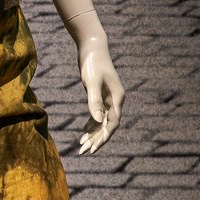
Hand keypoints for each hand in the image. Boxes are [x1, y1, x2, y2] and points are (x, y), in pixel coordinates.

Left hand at [75, 39, 123, 153]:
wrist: (91, 48)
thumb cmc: (93, 63)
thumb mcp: (92, 82)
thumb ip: (94, 101)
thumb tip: (97, 120)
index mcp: (117, 98)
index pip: (113, 123)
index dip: (104, 136)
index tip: (95, 148)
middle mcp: (115, 101)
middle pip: (108, 125)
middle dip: (97, 139)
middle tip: (84, 151)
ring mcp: (108, 99)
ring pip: (102, 122)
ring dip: (93, 134)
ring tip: (82, 146)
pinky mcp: (100, 96)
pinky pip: (98, 114)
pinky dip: (91, 124)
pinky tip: (84, 131)